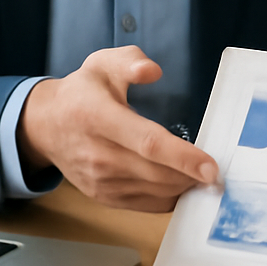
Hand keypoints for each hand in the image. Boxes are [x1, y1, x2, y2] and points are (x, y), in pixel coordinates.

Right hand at [17, 46, 219, 211]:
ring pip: (154, 192)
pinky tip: (184, 184)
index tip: (211, 166)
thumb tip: (152, 70)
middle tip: (220, 171)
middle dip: (192, 175)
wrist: (46, 127)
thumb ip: (129, 60)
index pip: (147, 143)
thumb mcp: (101, 64)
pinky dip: (169, 197)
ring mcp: (100, 181)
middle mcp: (99, 154)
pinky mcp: (105, 197)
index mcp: (99, 118)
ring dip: (184, 187)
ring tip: (204, 176)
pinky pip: (146, 204)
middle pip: (157, 173)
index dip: (183, 157)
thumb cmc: (82, 93)